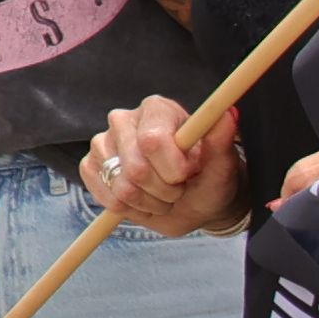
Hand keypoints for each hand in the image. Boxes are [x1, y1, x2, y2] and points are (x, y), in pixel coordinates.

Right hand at [84, 95, 245, 237]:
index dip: (174, 169)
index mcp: (157, 109)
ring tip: (162, 195)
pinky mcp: (90, 166)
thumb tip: (228, 113)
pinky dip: (129, 208)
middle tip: (178, 188)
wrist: (195, 201)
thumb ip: (221, 139)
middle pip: (135, 168)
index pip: (152, 140)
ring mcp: (102, 143)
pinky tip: (142, 199)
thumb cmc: (209, 178)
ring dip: (149, 202)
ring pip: (122, 188)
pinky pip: (106, 197)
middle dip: (164, 190)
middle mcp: (124, 120)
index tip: (189, 174)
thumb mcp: (224, 165)